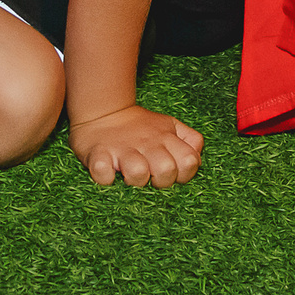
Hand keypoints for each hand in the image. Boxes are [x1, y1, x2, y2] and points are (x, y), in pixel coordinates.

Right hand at [69, 105, 203, 187]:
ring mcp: (122, 148)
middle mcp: (147, 142)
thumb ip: (190, 140)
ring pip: (137, 174)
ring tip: (129, 175)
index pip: (189, 161)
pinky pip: (103, 173)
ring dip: (134, 181)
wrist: (104, 113)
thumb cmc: (141, 128)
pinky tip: (108, 173)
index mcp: (167, 137)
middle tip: (150, 176)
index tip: (172, 174)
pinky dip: (105, 178)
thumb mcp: (170, 126)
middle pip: (166, 170)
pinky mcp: (98, 154)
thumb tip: (196, 160)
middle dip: (161, 181)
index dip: (184, 174)